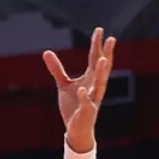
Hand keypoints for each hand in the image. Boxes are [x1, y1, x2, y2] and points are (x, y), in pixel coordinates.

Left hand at [42, 27, 116, 153]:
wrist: (75, 128)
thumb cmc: (73, 105)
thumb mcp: (63, 84)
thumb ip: (57, 69)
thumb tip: (46, 52)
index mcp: (91, 78)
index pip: (95, 58)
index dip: (97, 45)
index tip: (99, 30)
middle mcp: (94, 86)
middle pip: (102, 68)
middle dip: (106, 54)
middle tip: (111, 39)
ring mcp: (93, 98)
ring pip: (100, 84)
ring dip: (102, 72)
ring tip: (103, 59)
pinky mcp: (87, 111)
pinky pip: (86, 103)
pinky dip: (84, 96)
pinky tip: (82, 89)